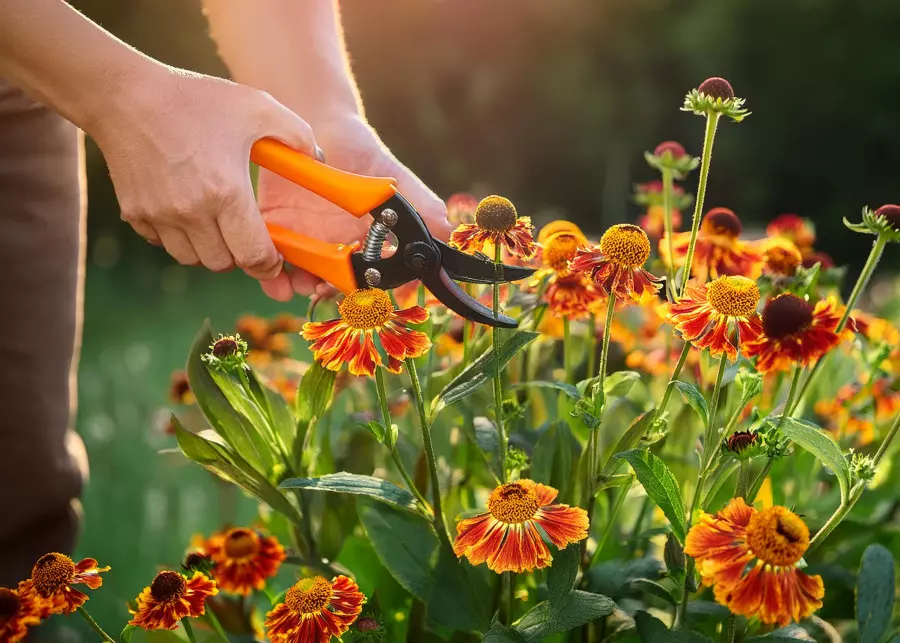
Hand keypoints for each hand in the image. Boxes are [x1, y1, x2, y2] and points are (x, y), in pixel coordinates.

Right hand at [94, 68, 321, 279]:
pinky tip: (186, 211)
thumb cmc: (195, 99)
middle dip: (240, 255)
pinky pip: (165, 244)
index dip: (269, 264)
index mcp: (226, 193)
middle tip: (246, 234)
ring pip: (193, 259)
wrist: (124, 94)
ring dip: (210, 249)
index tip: (275, 257)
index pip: (254, 257)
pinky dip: (179, 237)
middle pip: (224, 264)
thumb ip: (297, 135)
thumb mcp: (257, 107)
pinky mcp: (135, 214)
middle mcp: (191, 212)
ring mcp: (159, 216)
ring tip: (217, 221)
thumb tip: (318, 160)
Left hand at [256, 115, 450, 300]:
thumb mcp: (393, 176)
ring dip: (299, 288)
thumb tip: (449, 230)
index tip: (361, 286)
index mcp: (366, 241)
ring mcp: (305, 240)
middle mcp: (337, 247)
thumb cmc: (360, 149)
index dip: (366, 287)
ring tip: (298, 284)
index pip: (369, 275)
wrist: (316, 120)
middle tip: (324, 287)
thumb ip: (422, 203)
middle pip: (333, 284)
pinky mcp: (274, 228)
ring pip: (301, 278)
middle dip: (328, 292)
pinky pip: (269, 258)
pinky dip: (269, 274)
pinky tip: (274, 275)